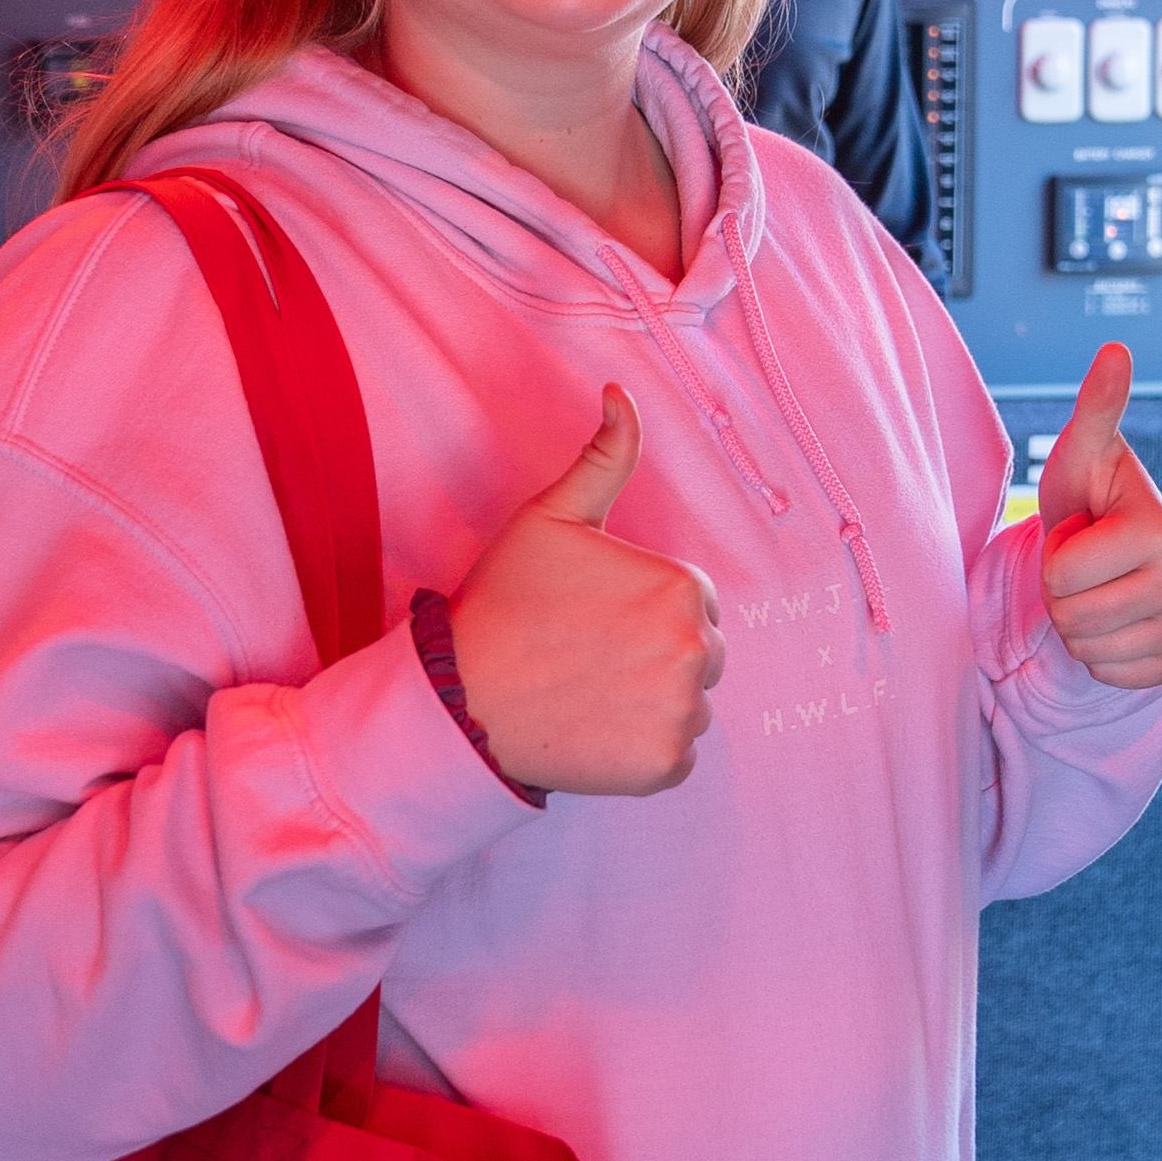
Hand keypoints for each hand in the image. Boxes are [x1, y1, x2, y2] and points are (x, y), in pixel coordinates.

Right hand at [448, 388, 719, 796]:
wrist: (461, 700)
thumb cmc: (504, 605)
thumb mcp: (550, 517)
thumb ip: (604, 457)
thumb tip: (621, 393)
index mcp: (682, 588)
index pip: (691, 600)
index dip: (641, 607)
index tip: (592, 617)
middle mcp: (698, 651)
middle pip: (700, 652)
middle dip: (654, 653)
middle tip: (586, 656)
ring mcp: (683, 714)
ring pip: (689, 703)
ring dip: (651, 701)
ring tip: (587, 691)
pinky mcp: (665, 767)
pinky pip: (675, 754)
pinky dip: (642, 749)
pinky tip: (593, 730)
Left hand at [1037, 346, 1161, 691]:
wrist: (1118, 558)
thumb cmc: (1090, 503)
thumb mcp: (1081, 457)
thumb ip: (1097, 408)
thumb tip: (1116, 349)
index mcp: (1161, 533)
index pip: (1061, 576)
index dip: (1053, 556)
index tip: (1080, 535)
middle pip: (1072, 620)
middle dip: (1062, 596)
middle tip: (1086, 567)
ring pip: (1089, 654)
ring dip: (1079, 628)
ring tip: (1099, 590)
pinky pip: (1114, 678)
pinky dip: (1104, 658)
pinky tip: (1117, 622)